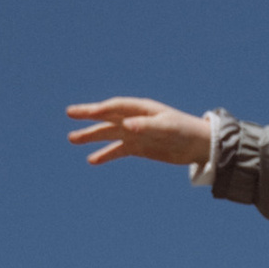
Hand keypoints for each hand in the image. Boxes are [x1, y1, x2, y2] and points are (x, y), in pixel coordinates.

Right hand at [69, 97, 210, 170]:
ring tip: (72, 139)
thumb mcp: (167, 128)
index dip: (100, 109)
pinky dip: (106, 155)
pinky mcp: (139, 147)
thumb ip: (146, 126)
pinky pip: (118, 150)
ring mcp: (136, 133)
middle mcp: (135, 119)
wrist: (199, 145)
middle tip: (69, 113)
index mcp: (142, 109)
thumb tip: (126, 126)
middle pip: (108, 116)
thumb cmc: (186, 131)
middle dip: (88, 116)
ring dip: (92, 136)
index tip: (85, 113)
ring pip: (109, 133)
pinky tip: (92, 160)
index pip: (116, 107)